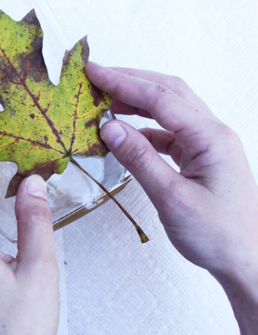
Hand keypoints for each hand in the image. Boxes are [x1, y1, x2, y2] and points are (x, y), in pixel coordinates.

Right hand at [86, 63, 257, 334]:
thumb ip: (139, 158)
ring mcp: (209, 143)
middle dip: (131, 80)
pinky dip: (143, 125)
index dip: (123, 83)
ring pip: (170, 107)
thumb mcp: (171, 197)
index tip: (93, 72)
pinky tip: (123, 131)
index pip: (160, 98)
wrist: (248, 262)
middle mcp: (213, 133)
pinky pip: (169, 130)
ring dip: (137, 99)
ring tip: (104, 99)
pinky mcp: (202, 156)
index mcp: (210, 138)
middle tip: (95, 76)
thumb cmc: (216, 235)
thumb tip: (108, 127)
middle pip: (169, 92)